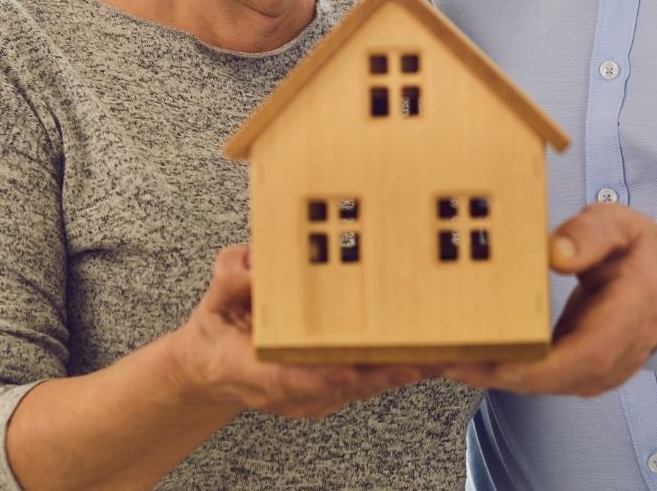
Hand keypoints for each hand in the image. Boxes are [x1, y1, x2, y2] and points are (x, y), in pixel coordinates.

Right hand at [169, 245, 435, 419]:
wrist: (214, 365)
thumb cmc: (219, 329)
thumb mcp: (214, 299)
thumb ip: (231, 279)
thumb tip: (253, 264)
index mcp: (255, 369)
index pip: (289, 378)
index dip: (320, 376)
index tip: (346, 369)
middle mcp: (290, 389)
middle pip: (343, 387)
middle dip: (383, 373)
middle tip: (420, 359)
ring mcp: (314, 393)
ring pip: (364, 387)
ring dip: (402, 373)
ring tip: (443, 357)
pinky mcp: (333, 388)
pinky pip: (370, 381)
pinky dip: (401, 369)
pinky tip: (434, 357)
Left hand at [445, 203, 656, 395]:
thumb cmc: (636, 250)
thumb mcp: (620, 225)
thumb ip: (591, 234)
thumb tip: (556, 254)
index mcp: (630, 316)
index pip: (588, 355)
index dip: (540, 367)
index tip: (497, 361)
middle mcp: (615, 356)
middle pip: (554, 379)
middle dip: (497, 372)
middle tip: (446, 357)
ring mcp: (596, 371)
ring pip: (540, 384)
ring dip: (491, 374)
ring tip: (442, 355)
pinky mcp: (577, 372)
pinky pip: (537, 377)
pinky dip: (500, 369)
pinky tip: (465, 353)